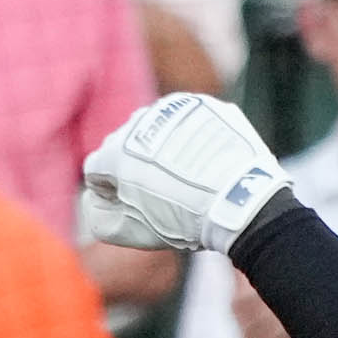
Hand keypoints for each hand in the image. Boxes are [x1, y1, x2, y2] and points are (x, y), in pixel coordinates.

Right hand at [78, 93, 290, 256]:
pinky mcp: (203, 105)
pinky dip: (193, 138)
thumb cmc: (185, 220)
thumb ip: (101, 218)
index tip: (132, 205)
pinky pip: (190, 122)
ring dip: (164, 149)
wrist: (241, 199)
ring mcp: (172, 110)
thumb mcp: (133, 232)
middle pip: (125, 146)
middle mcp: (138, 122)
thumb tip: (96, 200)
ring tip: (187, 176)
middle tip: (163, 194)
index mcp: (114, 152)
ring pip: (157, 130)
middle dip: (137, 168)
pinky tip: (207, 161)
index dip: (110, 191)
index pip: (97, 170)